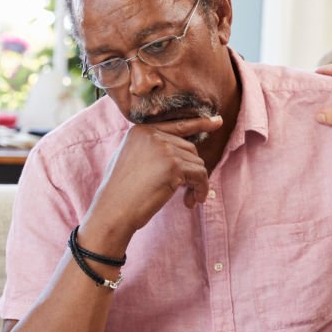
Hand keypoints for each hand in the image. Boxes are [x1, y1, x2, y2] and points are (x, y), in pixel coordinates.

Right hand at [85, 115, 222, 244]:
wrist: (113, 210)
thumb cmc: (121, 193)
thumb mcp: (132, 160)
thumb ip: (153, 150)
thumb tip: (184, 151)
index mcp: (141, 130)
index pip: (177, 125)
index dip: (199, 124)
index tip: (217, 122)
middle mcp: (153, 135)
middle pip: (190, 149)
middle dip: (192, 172)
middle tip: (187, 194)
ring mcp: (164, 148)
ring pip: (197, 163)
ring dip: (196, 184)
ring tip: (186, 200)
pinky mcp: (173, 165)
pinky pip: (200, 175)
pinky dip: (201, 189)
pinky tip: (191, 202)